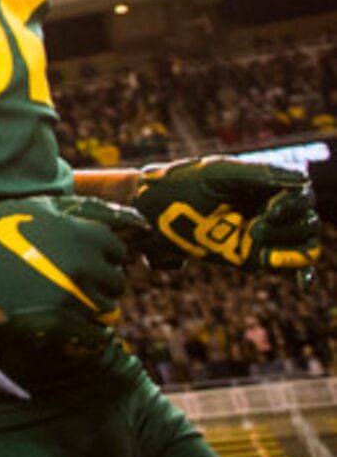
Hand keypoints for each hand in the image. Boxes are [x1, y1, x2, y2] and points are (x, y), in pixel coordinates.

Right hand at [0, 193, 146, 399]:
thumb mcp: (39, 208)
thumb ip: (85, 213)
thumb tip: (132, 220)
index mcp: (81, 234)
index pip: (117, 250)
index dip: (101, 256)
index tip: (85, 261)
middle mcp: (82, 264)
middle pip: (114, 282)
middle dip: (98, 283)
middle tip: (72, 283)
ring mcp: (71, 294)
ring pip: (106, 309)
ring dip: (92, 307)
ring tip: (67, 304)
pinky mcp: (56, 322)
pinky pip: (93, 335)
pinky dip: (86, 333)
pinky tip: (68, 325)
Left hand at [130, 158, 319, 278]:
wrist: (149, 210)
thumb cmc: (180, 184)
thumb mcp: (217, 174)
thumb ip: (259, 174)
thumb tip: (303, 179)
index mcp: (261, 182)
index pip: (300, 193)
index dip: (292, 202)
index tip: (268, 210)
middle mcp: (266, 207)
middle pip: (307, 218)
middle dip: (288, 224)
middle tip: (254, 228)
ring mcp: (261, 232)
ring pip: (303, 241)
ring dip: (289, 243)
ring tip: (252, 237)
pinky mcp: (252, 255)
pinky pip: (289, 264)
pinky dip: (301, 272)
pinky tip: (302, 283)